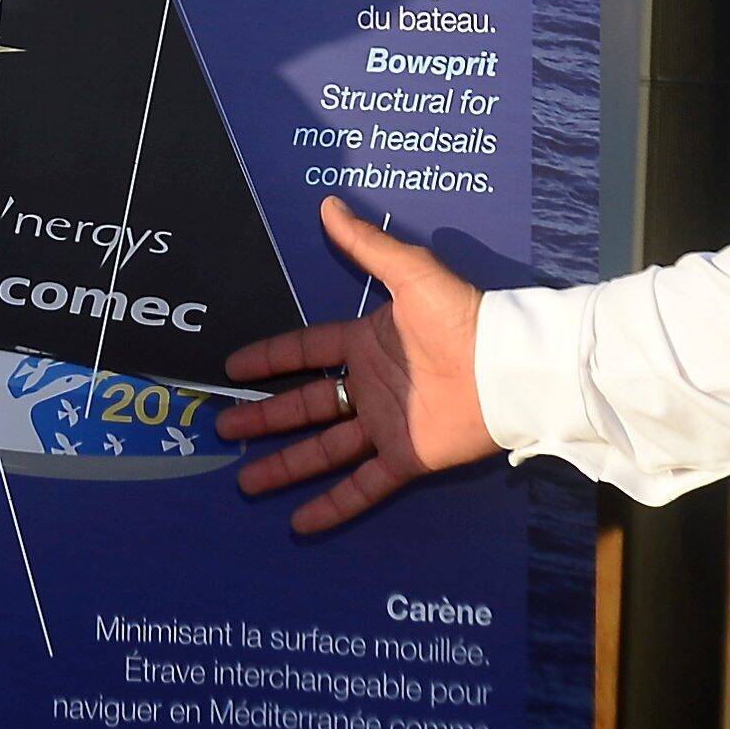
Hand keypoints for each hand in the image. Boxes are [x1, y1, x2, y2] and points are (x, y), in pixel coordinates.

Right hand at [217, 198, 496, 532]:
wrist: (505, 366)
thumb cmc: (460, 316)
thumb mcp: (409, 274)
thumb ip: (367, 246)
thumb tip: (329, 204)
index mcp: (366, 344)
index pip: (305, 352)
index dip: (269, 359)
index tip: (233, 369)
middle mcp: (370, 387)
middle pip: (304, 406)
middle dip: (263, 419)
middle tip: (224, 430)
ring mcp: (385, 425)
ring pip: (323, 450)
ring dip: (285, 466)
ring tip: (245, 482)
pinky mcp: (405, 458)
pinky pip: (362, 486)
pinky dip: (332, 506)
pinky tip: (299, 524)